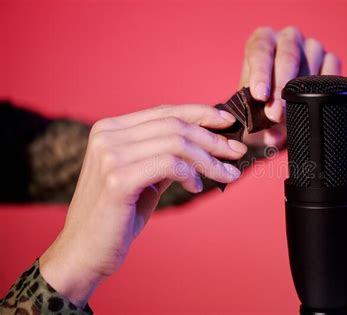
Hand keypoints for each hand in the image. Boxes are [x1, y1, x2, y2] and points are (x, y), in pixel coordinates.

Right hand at [39, 104, 246, 307]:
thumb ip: (168, 155)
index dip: (201, 113)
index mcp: (112, 128)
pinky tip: (196, 187)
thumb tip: (210, 142)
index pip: (166, 112)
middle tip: (238, 152)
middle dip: (213, 139)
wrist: (86, 252)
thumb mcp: (146, 177)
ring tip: (227, 175)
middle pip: (175, 125)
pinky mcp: (117, 178)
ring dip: (209, 159)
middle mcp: (108, 134)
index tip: (229, 122)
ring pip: (176, 143)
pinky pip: (169, 164)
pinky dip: (190, 174)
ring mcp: (110, 155)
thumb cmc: (119, 215)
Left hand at [240, 26, 341, 147]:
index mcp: (262, 41)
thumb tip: (274, 137)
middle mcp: (288, 39)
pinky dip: (324, 90)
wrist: (281, 113)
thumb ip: (258, 124)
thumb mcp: (252, 116)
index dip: (260, 73)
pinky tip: (315, 106)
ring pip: (311, 65)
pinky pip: (331, 73)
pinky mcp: (331, 60)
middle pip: (288, 55)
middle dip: (281, 87)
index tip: (260, 96)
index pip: (260, 51)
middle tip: (275, 114)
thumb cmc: (260, 109)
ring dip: (302, 92)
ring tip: (291, 117)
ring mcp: (312, 47)